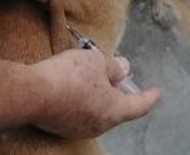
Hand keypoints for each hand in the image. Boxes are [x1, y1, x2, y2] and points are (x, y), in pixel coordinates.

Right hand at [30, 50, 160, 138]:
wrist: (33, 93)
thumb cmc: (70, 76)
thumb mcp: (96, 62)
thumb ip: (113, 66)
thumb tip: (123, 69)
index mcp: (114, 110)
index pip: (139, 106)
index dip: (149, 97)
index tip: (156, 92)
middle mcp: (100, 125)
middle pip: (117, 109)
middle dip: (120, 93)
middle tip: (119, 77)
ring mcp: (79, 128)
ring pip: (97, 111)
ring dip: (100, 96)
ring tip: (94, 78)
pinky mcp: (61, 126)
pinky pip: (80, 112)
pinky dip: (84, 100)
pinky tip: (75, 86)